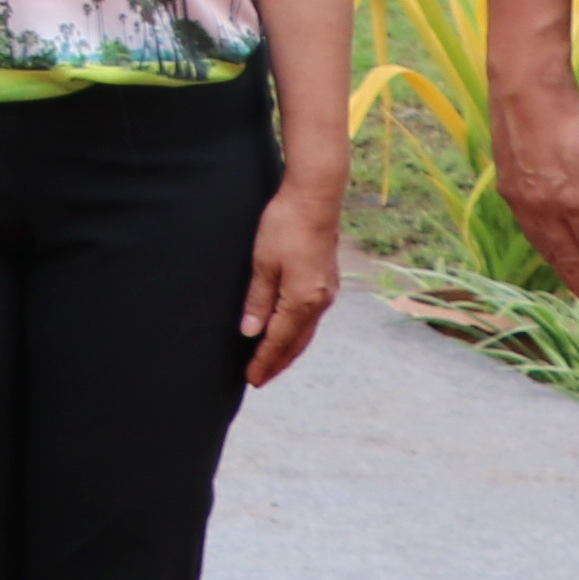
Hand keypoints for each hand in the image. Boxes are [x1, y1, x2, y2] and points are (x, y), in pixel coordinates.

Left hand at [239, 175, 344, 387]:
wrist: (315, 200)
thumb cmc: (285, 226)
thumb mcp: (262, 264)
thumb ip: (258, 301)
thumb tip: (250, 332)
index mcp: (302, 300)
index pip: (279, 340)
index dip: (264, 361)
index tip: (251, 379)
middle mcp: (319, 302)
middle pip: (296, 343)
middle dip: (277, 362)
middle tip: (259, 379)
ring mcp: (327, 293)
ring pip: (306, 332)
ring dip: (289, 350)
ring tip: (273, 363)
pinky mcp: (328, 282)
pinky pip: (311, 318)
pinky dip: (298, 332)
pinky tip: (289, 333)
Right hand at [488, 65, 578, 321]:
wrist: (527, 93)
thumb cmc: (576, 120)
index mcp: (575, 203)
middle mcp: (546, 210)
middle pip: (568, 261)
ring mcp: (524, 203)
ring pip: (546, 250)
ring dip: (564, 275)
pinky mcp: (509, 191)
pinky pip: (531, 233)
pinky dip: (545, 252)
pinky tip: (553, 257)